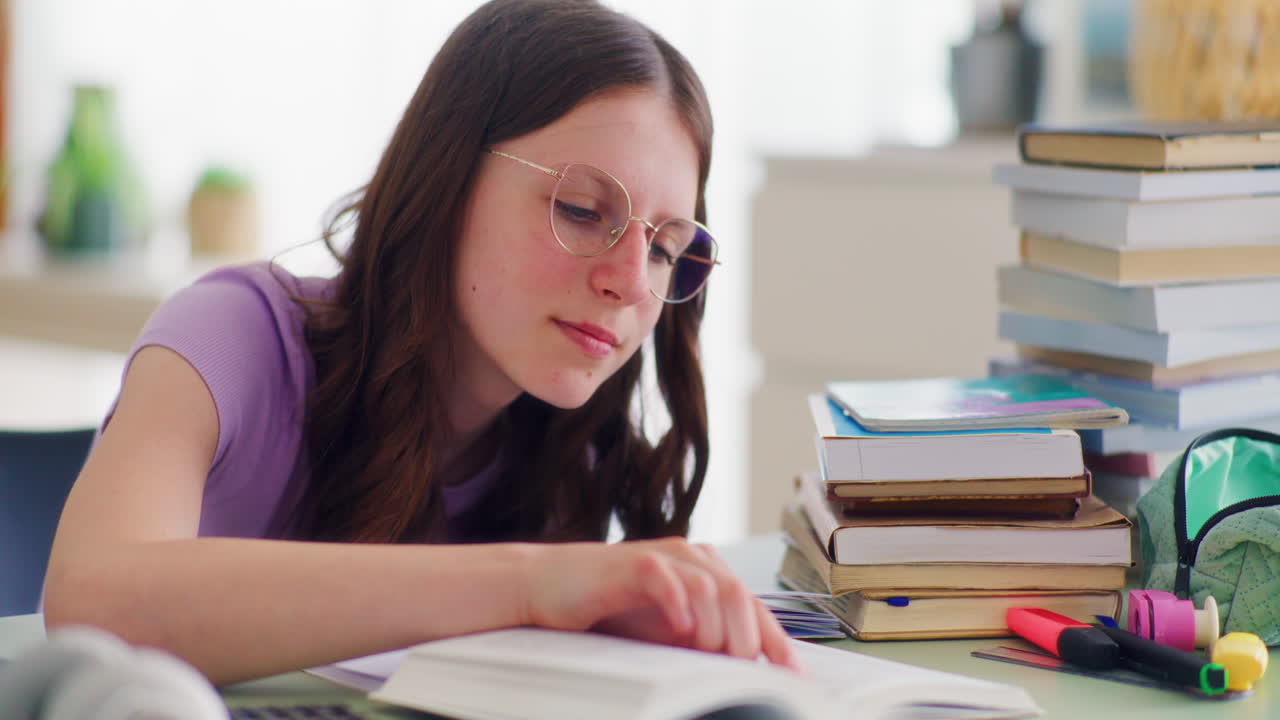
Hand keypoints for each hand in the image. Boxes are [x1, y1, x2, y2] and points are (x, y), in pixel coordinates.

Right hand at [521, 537, 799, 671]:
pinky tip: (680, 627)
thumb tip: (745, 673)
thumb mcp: (665, 634)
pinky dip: (680, 603)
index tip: (793, 676)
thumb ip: (702, 643)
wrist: (550, 587)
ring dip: (716, 627)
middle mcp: (693, 559)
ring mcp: (665, 556)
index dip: (775, 641)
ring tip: (703, 651)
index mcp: (707, 573)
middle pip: (741, 595)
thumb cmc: (609, 611)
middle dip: (747, 638)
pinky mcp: (634, 562)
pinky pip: (668, 578)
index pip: (753, 606)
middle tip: (738, 669)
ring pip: (714, 586)